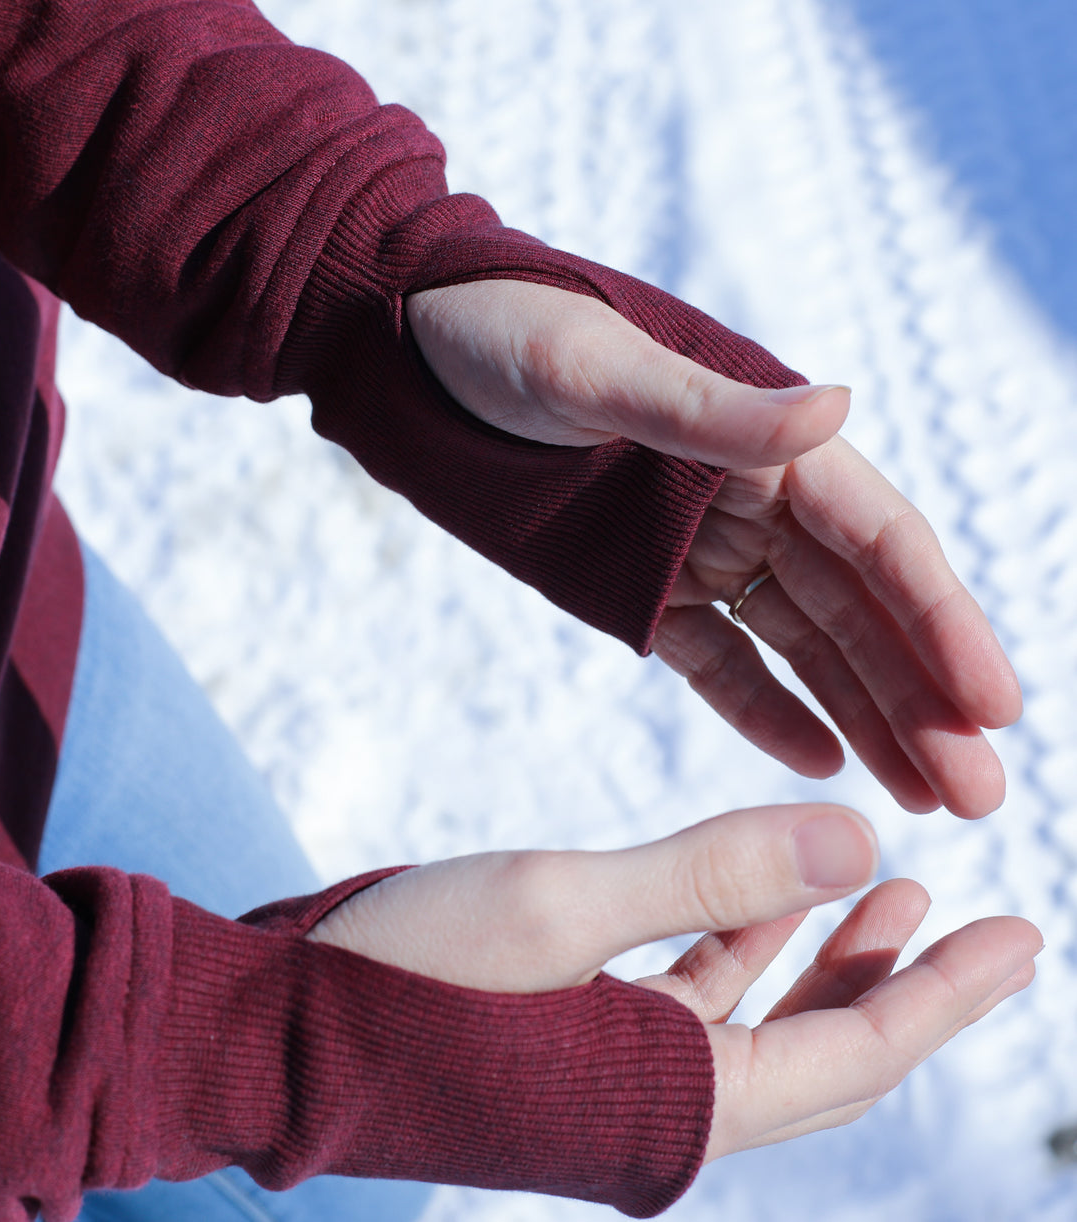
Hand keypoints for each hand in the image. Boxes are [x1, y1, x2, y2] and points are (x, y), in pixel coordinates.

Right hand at [306, 804, 1040, 1161]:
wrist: (277, 1039)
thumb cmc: (408, 975)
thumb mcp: (562, 906)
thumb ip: (711, 875)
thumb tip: (856, 839)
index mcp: (678, 1104)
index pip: (855, 1058)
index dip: (947, 995)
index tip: (1026, 934)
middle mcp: (661, 1113)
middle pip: (821, 1054)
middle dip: (897, 978)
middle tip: (966, 906)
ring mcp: (612, 1084)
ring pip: (756, 1028)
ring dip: (815, 957)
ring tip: (878, 882)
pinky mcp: (568, 1050)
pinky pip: (683, 1008)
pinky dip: (730, 953)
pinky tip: (752, 898)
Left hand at [406, 281, 1020, 817]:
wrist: (412, 357)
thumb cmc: (505, 336)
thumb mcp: (594, 370)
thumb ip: (707, 410)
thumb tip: (837, 405)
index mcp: (766, 442)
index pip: (880, 542)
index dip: (943, 623)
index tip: (995, 706)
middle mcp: (753, 499)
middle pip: (859, 610)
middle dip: (922, 700)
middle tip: (980, 795)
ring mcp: (701, 549)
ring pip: (804, 645)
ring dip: (868, 717)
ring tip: (928, 797)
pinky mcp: (642, 590)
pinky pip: (719, 659)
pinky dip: (767, 708)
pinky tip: (821, 759)